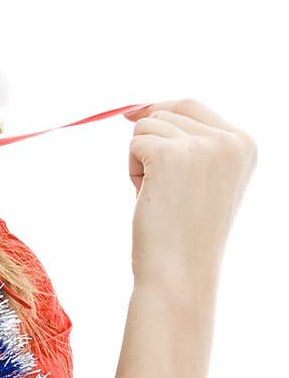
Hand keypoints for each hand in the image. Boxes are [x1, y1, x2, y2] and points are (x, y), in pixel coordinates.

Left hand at [123, 99, 257, 292]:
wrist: (180, 272)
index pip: (192, 105)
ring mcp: (202, 146)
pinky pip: (134, 144)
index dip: (160, 109)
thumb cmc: (184, 232)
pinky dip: (133, 170)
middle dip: (153, 146)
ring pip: (148, 127)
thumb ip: (189, 142)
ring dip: (143, 160)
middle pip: (167, 112)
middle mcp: (230, 140)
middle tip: (166, 190)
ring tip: (161, 196)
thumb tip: (139, 110)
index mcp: (245, 144)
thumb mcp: (202, 179)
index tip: (134, 117)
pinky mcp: (169, 155)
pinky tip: (149, 197)